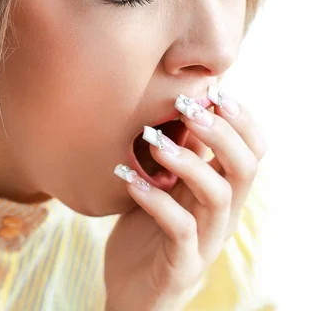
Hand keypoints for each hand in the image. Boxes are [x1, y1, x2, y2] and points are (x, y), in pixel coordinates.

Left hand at [104, 89, 267, 310]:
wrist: (132, 288)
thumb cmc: (149, 225)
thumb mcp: (168, 182)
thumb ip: (183, 151)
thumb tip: (188, 102)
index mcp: (223, 189)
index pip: (253, 150)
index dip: (242, 119)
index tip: (213, 92)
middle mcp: (223, 214)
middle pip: (245, 168)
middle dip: (221, 132)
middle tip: (187, 108)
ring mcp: (206, 241)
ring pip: (217, 196)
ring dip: (187, 161)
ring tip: (152, 140)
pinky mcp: (182, 265)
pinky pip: (179, 229)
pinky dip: (155, 200)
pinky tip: (128, 179)